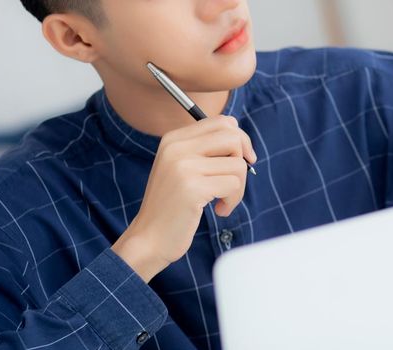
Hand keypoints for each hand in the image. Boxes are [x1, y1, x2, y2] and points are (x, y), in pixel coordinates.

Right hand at [111, 115, 255, 281]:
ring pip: (238, 164)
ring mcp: (183, 166)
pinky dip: (233, 201)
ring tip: (222, 201)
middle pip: (233, 137)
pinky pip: (234, 185)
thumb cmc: (172, 206)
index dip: (240, 140)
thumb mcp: (182, 169)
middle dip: (243, 161)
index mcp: (173, 139)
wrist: (148, 239)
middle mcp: (176, 147)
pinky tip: (219, 211)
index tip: (243, 160)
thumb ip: (205, 151)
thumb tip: (243, 142)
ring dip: (239, 188)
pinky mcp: (192, 187)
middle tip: (234, 183)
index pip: (222, 121)